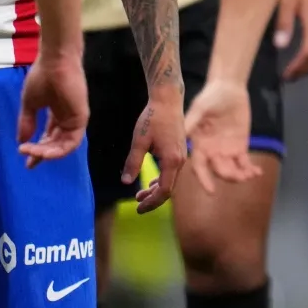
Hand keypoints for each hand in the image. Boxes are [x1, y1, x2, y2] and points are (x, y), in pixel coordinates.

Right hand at [18, 45, 89, 166]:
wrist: (55, 61)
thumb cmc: (42, 76)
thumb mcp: (30, 103)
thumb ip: (27, 123)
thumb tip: (20, 142)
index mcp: (56, 115)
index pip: (49, 138)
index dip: (37, 150)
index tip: (25, 158)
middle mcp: (67, 119)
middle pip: (56, 144)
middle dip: (41, 153)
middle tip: (28, 158)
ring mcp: (75, 120)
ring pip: (63, 146)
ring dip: (47, 153)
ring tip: (33, 153)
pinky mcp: (81, 119)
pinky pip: (71, 142)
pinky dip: (57, 150)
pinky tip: (43, 151)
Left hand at [124, 84, 185, 212]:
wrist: (168, 99)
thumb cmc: (153, 117)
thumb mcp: (139, 140)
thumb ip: (133, 162)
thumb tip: (125, 182)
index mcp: (172, 160)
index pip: (164, 191)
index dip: (152, 202)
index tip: (138, 208)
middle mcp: (180, 160)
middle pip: (169, 188)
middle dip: (153, 198)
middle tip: (137, 205)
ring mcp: (181, 156)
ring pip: (170, 180)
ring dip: (156, 189)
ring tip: (140, 195)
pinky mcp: (179, 150)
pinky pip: (172, 172)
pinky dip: (161, 179)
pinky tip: (150, 182)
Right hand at [183, 78, 261, 194]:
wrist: (228, 89)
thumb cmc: (210, 96)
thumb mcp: (200, 108)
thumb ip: (191, 122)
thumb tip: (182, 136)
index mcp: (199, 145)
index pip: (199, 166)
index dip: (204, 179)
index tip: (211, 190)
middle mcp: (211, 151)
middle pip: (218, 170)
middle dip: (228, 176)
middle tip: (240, 177)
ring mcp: (226, 151)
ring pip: (232, 170)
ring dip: (240, 175)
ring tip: (250, 174)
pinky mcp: (239, 147)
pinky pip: (244, 163)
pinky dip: (250, 170)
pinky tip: (258, 172)